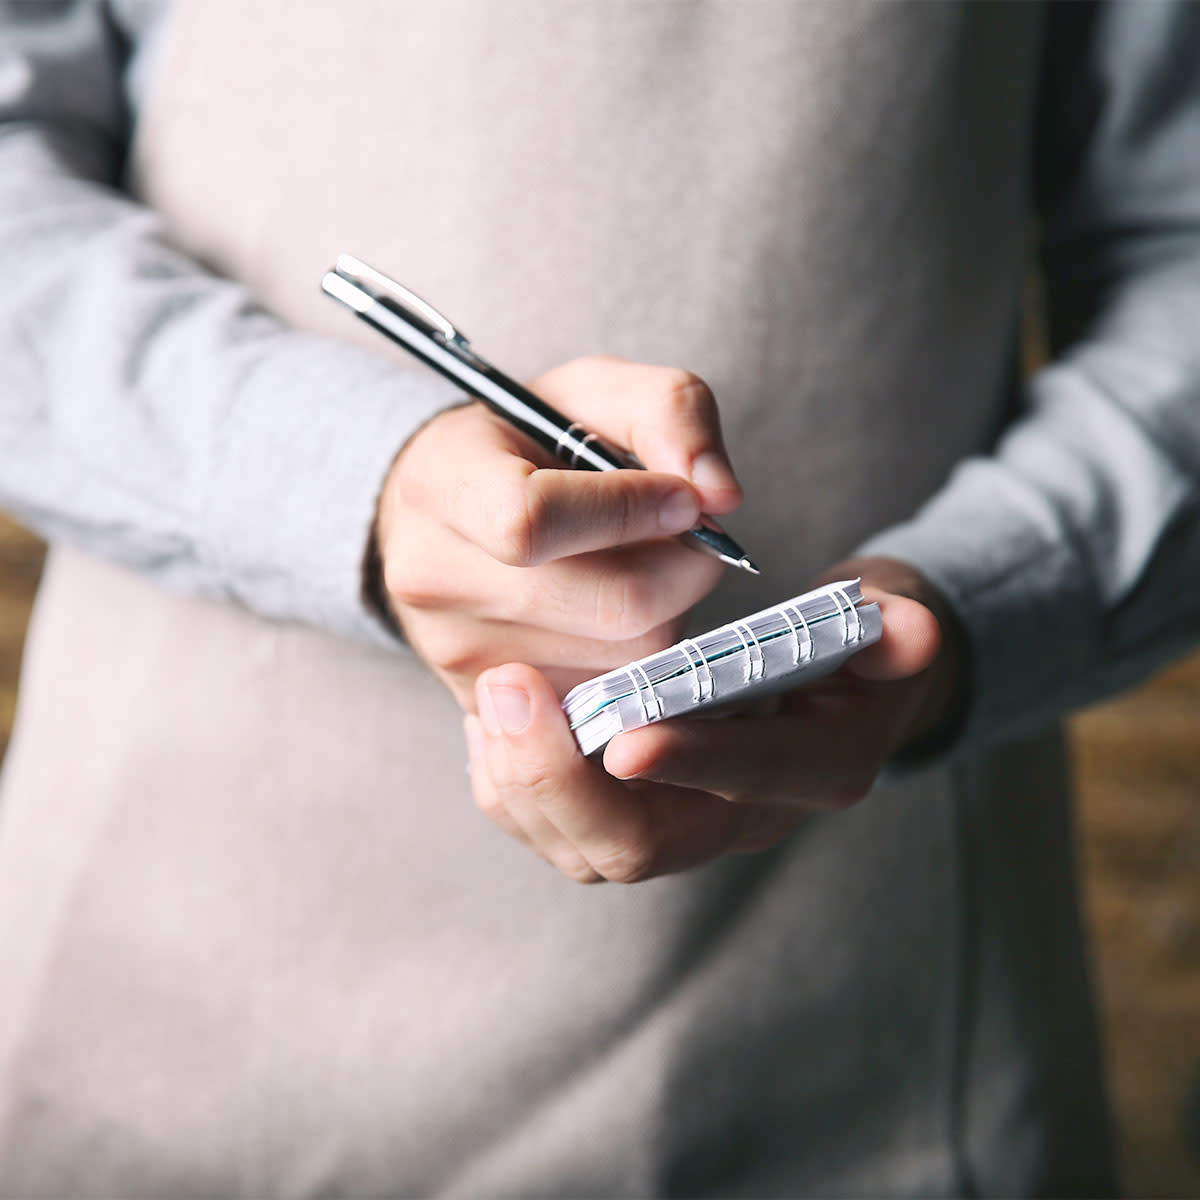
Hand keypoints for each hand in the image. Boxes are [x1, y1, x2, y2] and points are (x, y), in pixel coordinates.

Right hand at [376, 356, 743, 706]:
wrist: (442, 513)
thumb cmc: (524, 445)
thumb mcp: (593, 392)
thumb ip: (671, 411)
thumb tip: (720, 496)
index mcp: (443, 481)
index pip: (534, 520)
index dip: (630, 511)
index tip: (681, 495)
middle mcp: (435, 575)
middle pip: (610, 605)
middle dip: (681, 569)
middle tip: (684, 535)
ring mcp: (460, 650)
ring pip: (624, 657)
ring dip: (666, 612)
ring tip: (638, 567)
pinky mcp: (489, 703)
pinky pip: (608, 695)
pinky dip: (634, 653)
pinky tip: (611, 611)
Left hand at [464, 558, 968, 882]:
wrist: (831, 688)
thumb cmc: (853, 647)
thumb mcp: (886, 631)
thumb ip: (893, 634)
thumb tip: (910, 629)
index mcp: (814, 771)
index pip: (752, 777)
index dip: (694, 760)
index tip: (625, 737)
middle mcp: (742, 820)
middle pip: (639, 844)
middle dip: (562, 779)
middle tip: (508, 687)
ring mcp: (684, 829)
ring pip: (585, 849)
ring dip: (523, 781)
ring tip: (494, 695)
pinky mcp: (635, 819)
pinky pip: (558, 833)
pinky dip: (512, 786)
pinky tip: (492, 721)